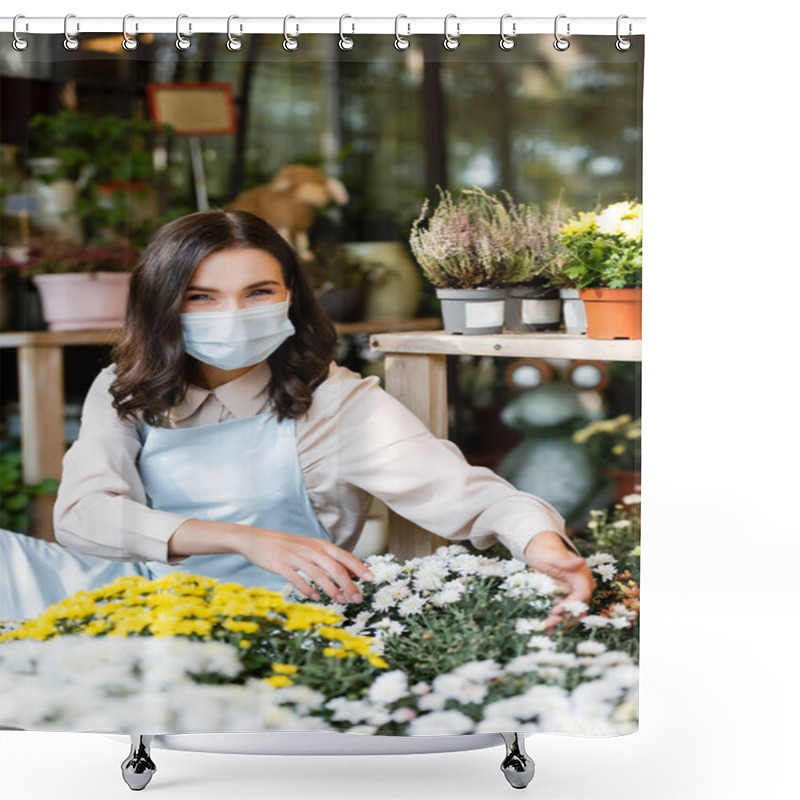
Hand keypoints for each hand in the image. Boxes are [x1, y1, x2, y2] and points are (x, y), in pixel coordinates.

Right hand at [235, 528, 374, 603]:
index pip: (344, 556)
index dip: (358, 567)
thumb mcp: (310, 548)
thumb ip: (328, 559)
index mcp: (319, 544)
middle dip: (348, 584)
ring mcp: (295, 557)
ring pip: (319, 575)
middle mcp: (310, 549)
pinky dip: (307, 590)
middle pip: (335, 568)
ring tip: (340, 601)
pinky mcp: (281, 565)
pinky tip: (314, 598)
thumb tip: (349, 574)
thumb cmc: (288, 546)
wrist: (257, 539)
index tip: (370, 578)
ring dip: (332, 590)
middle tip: (357, 598)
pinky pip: (297, 580)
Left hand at [524, 531, 595, 632]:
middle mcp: (581, 589)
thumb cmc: (548, 553)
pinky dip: (557, 622)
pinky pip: (565, 615)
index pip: (582, 595)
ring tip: (546, 626)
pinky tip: (547, 628)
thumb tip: (581, 560)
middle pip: (579, 609)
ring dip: (561, 623)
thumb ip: (566, 561)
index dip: (571, 605)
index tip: (556, 610)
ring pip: (572, 615)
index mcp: (582, 578)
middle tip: (549, 621)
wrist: (543, 554)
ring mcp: (574, 597)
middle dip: (566, 618)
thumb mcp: (554, 555)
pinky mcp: (566, 601)